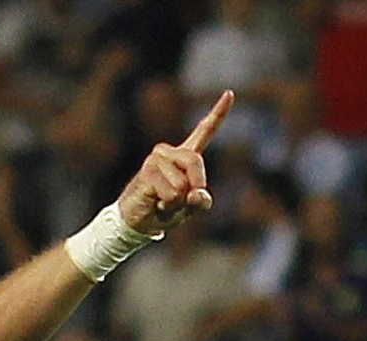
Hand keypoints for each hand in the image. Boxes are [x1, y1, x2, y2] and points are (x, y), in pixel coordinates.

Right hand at [117, 90, 229, 238]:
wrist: (136, 221)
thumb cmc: (164, 210)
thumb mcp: (189, 208)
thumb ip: (200, 201)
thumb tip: (197, 194)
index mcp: (185, 156)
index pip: (204, 131)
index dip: (218, 113)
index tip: (230, 93)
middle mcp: (170, 152)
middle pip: (196, 162)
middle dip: (194, 187)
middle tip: (179, 201)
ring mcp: (157, 158)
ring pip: (183, 184)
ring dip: (177, 202)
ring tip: (163, 201)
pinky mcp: (148, 170)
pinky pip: (172, 193)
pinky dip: (168, 205)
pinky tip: (156, 202)